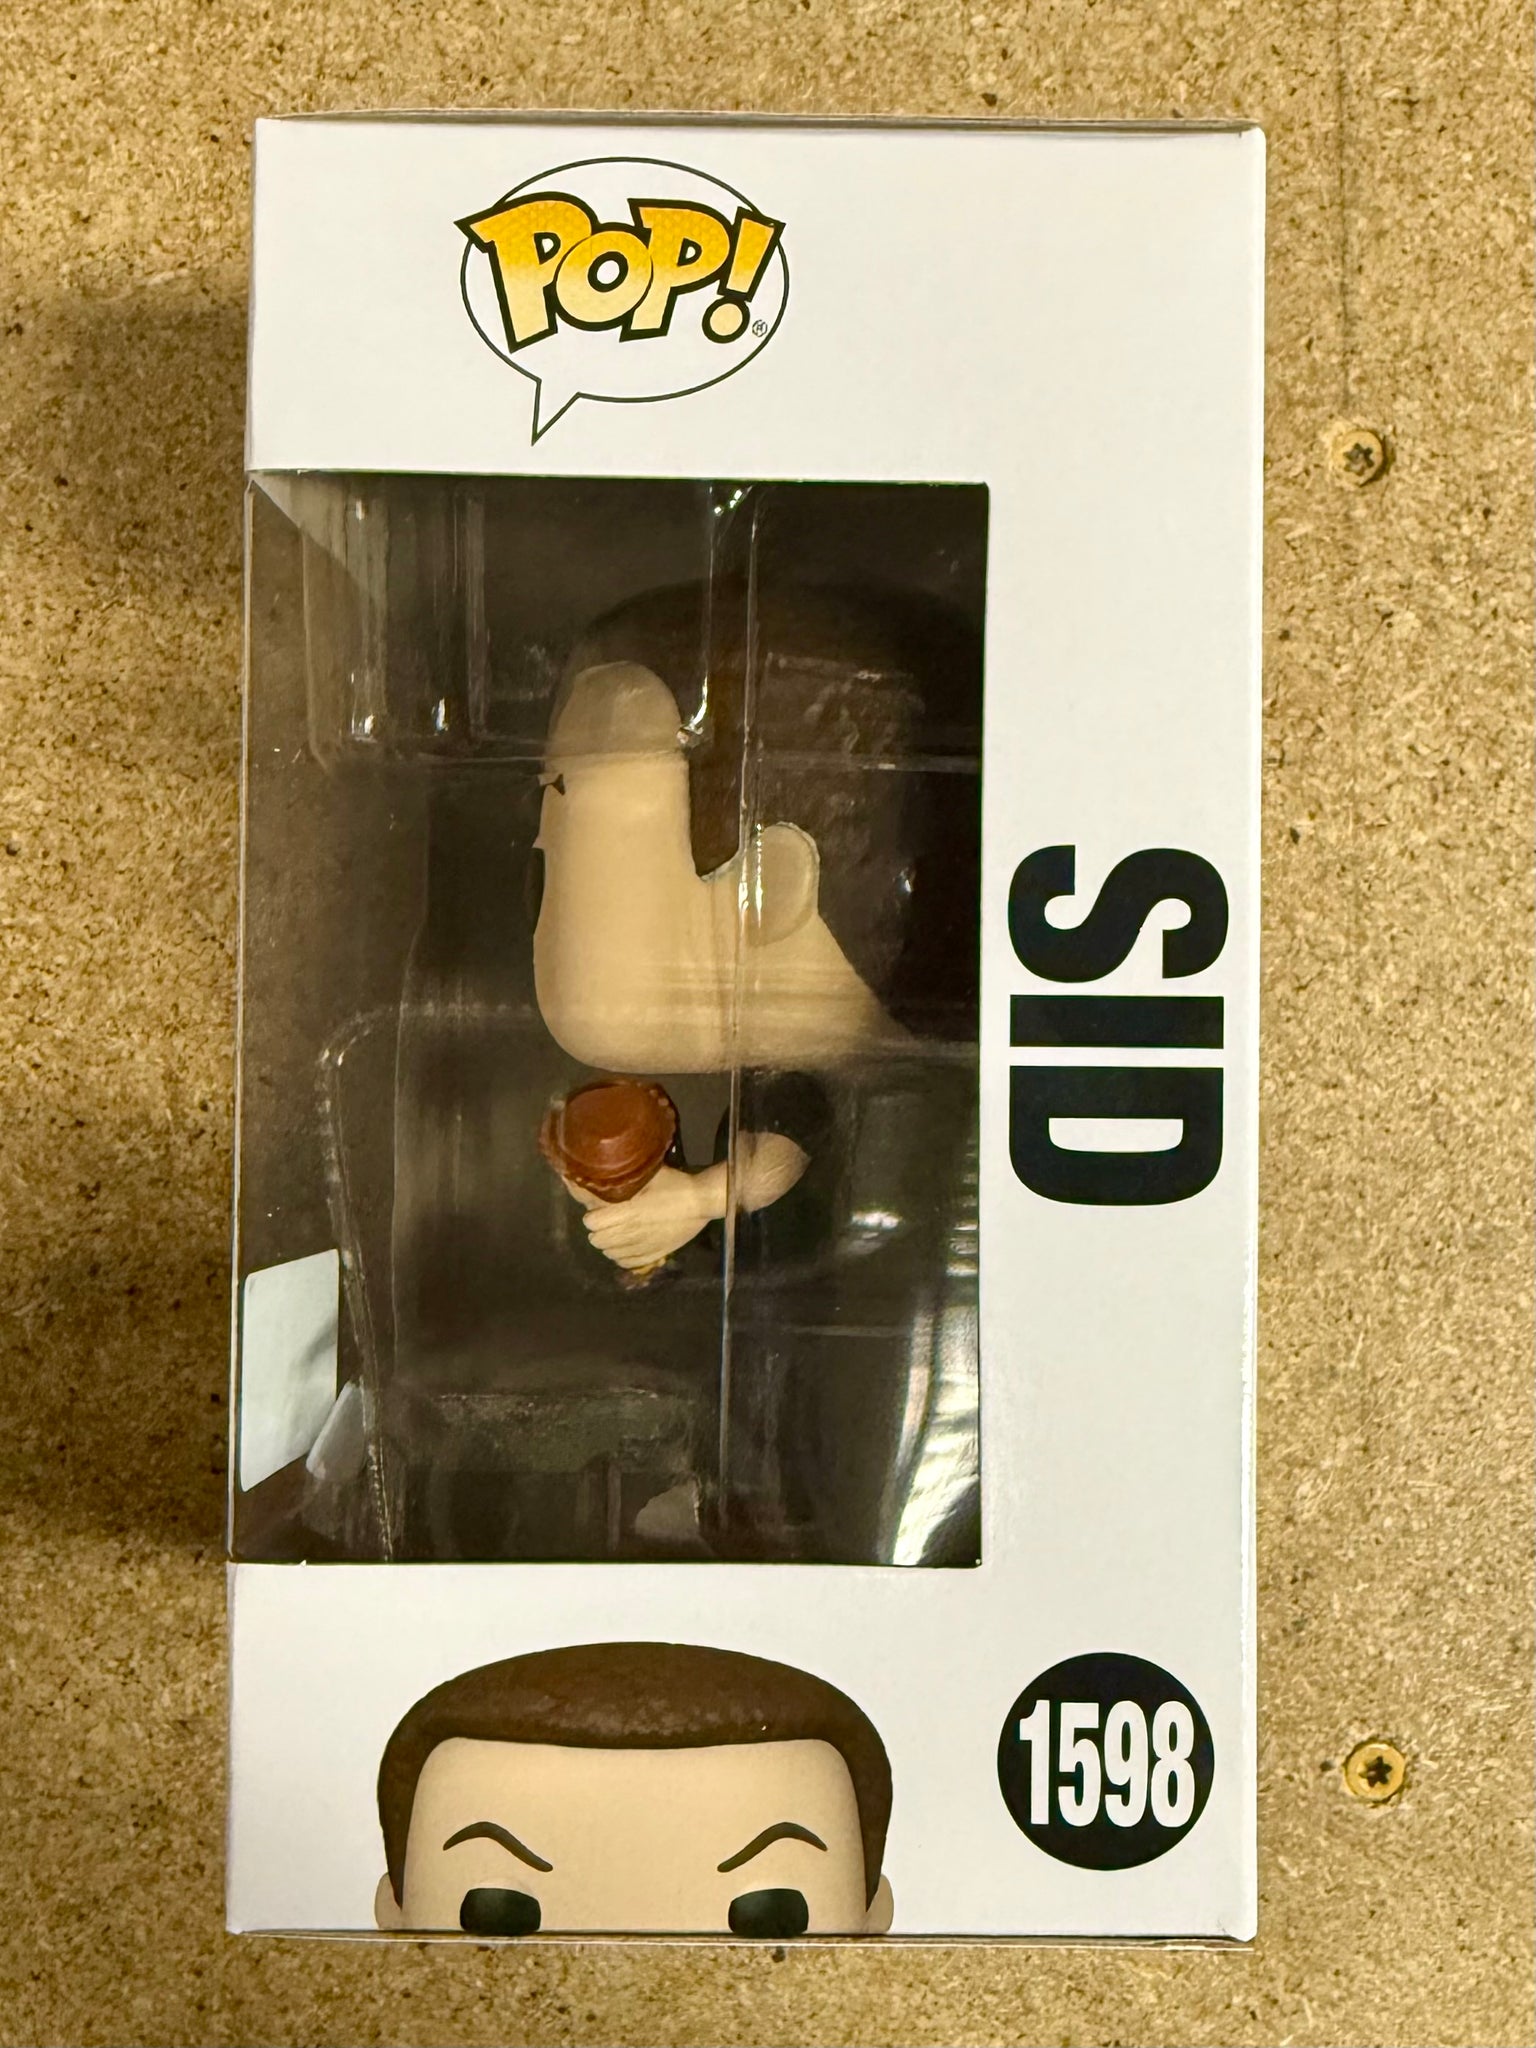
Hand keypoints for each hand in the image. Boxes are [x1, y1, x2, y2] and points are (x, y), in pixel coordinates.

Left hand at [581, 1166, 719, 1273]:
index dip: (592, 1215)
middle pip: (596, 1240)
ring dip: (609, 1242)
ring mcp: (641, 1247)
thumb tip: (600, 1172)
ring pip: (609, 1253)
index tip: (598, 1208)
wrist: (701, 1203)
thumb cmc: (674, 1184)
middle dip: (598, 1229)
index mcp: (627, 1212)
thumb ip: (624, 1178)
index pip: (591, 1222)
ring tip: (617, 1230)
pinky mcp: (652, 1256)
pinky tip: (627, 1244)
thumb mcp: (648, 1175)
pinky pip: (625, 1262)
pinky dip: (621, 1254)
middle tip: (607, 1218)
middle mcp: (630, 1233)